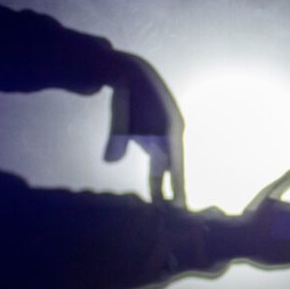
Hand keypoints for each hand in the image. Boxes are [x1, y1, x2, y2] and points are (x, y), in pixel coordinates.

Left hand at [103, 54, 184, 206]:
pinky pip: (161, 159)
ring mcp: (169, 135)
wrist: (131, 74)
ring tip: (163, 204)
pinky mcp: (160, 136)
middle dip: (175, 190)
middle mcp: (175, 135)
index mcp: (171, 132)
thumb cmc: (128, 97)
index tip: (179, 207)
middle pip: (175, 168)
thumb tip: (110, 162)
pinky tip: (156, 187)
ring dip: (165, 183)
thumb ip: (117, 139)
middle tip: (174, 214)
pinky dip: (159, 174)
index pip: (177, 166)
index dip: (178, 187)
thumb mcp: (122, 117)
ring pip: (168, 164)